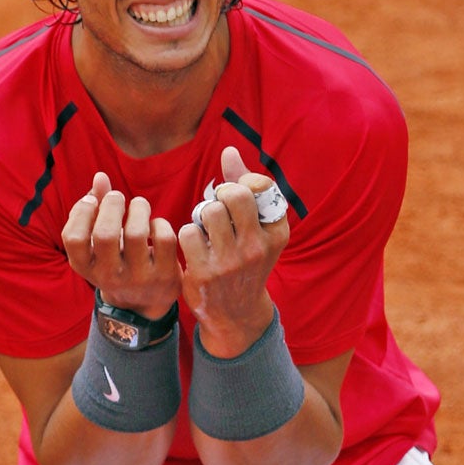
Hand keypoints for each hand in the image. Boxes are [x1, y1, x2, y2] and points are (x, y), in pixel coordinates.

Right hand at [62, 171, 181, 318]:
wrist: (144, 305)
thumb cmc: (118, 262)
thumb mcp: (99, 245)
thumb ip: (97, 210)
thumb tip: (100, 177)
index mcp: (87, 267)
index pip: (73, 238)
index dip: (81, 212)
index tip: (93, 200)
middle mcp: (109, 276)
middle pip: (105, 234)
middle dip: (112, 205)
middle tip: (118, 197)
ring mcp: (138, 278)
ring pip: (137, 233)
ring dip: (138, 208)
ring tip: (139, 205)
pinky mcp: (164, 276)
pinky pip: (164, 238)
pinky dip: (160, 223)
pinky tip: (155, 225)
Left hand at [179, 147, 289, 356]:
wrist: (236, 313)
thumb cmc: (245, 260)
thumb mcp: (257, 229)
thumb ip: (243, 187)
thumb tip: (228, 151)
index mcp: (276, 232)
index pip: (259, 186)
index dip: (242, 182)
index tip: (235, 196)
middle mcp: (257, 247)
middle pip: (232, 195)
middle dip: (220, 196)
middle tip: (218, 209)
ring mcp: (231, 262)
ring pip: (208, 211)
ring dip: (202, 216)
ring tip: (207, 229)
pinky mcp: (205, 273)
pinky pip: (188, 232)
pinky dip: (188, 235)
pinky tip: (196, 247)